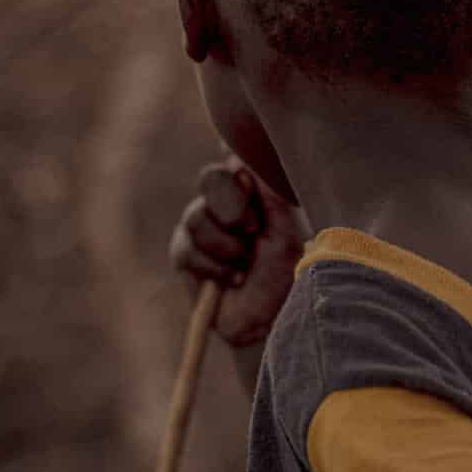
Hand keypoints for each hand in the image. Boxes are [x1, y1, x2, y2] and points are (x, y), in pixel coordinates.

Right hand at [168, 158, 307, 348]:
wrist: (272, 317)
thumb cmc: (286, 273)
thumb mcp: (284, 229)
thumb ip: (266, 192)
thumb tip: (238, 159)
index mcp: (251, 193)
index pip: (233, 159)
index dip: (233, 154)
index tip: (242, 166)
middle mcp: (222, 205)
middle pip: (211, 180)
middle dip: (233, 207)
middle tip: (254, 231)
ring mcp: (201, 228)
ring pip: (196, 217)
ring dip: (227, 245)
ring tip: (246, 265)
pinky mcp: (185, 256)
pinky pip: (187, 249)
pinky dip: (215, 267)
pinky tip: (234, 279)